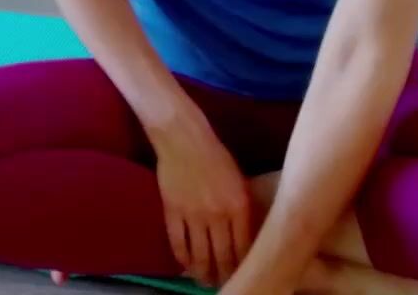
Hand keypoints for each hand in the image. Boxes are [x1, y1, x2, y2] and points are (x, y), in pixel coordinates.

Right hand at [148, 117, 252, 287]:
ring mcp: (193, 214)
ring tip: (204, 281)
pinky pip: (178, 242)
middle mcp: (218, 213)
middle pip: (223, 255)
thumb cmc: (216, 154)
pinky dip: (182, 258)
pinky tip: (185, 265)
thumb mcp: (238, 180)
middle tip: (224, 283)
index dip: (243, 265)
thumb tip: (242, 234)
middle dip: (224, 274)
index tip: (243, 274)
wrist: (183, 138)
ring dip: (202, 272)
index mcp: (239, 205)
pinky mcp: (173, 211)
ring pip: (200, 254)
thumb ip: (241, 207)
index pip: (244, 246)